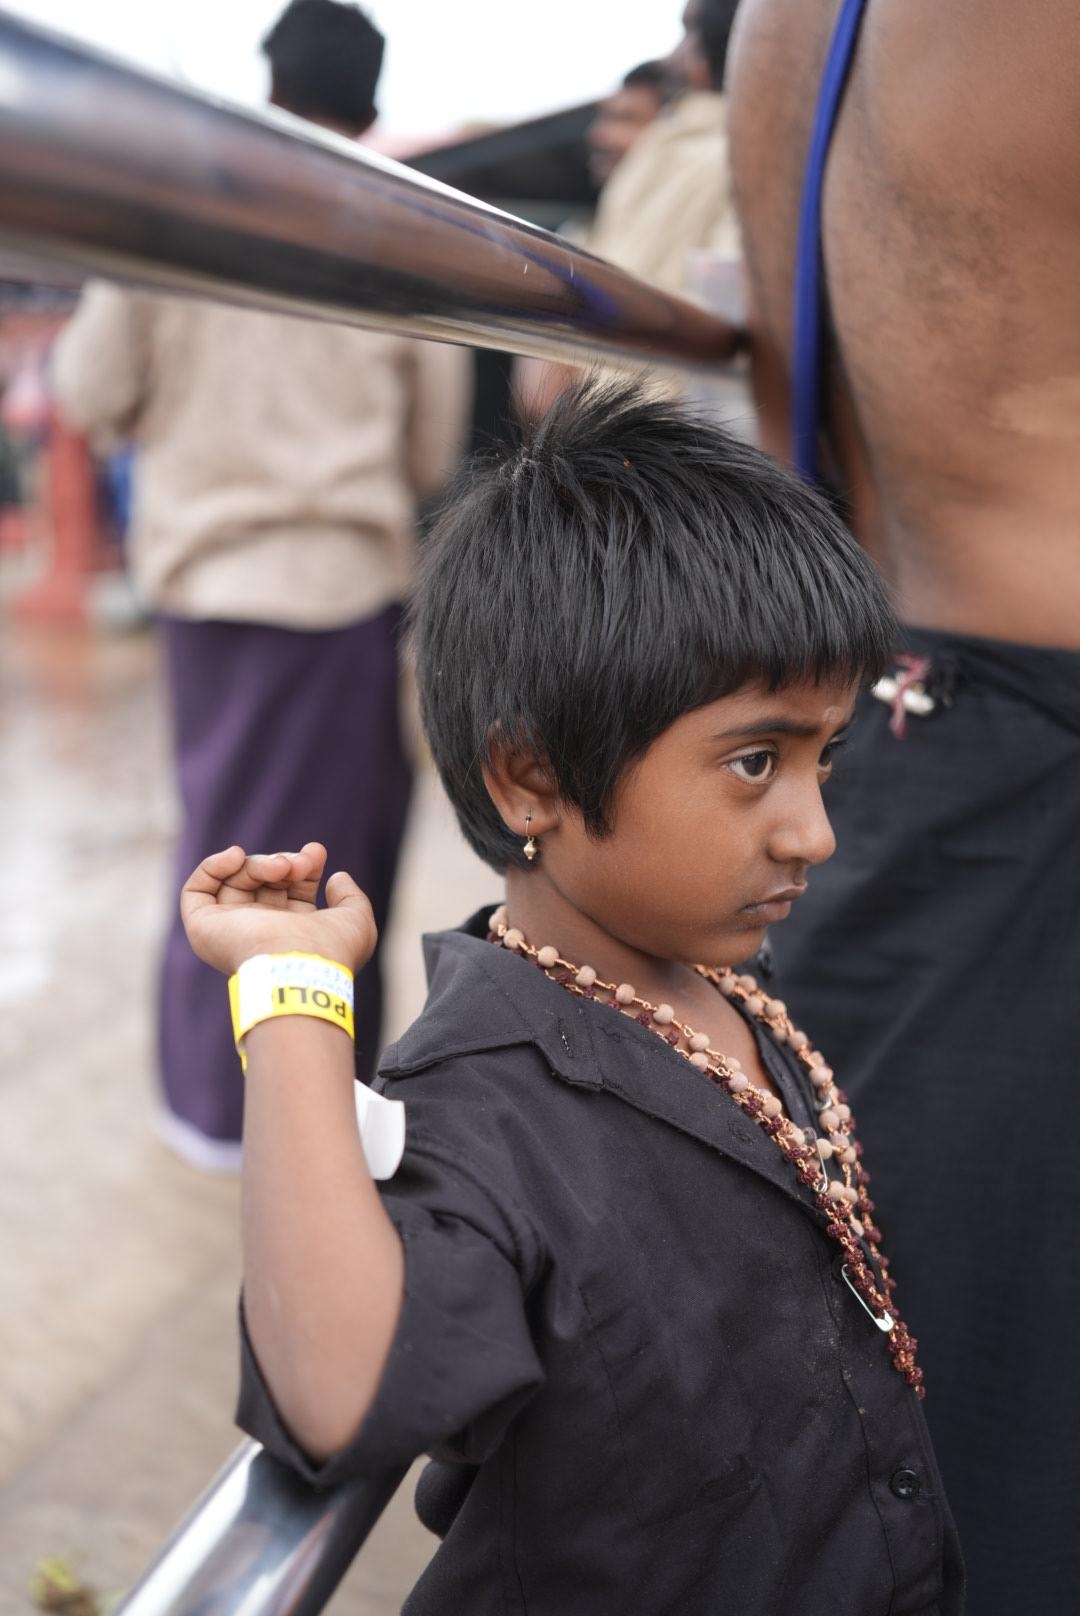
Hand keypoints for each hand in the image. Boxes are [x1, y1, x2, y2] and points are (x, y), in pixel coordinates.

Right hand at [180, 842, 376, 976]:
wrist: (300, 968)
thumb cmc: (331, 951)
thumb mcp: (356, 921)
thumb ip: (352, 898)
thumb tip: (337, 878)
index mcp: (292, 933)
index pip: (290, 889)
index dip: (304, 866)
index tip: (317, 853)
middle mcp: (259, 932)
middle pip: (263, 882)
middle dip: (283, 862)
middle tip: (299, 863)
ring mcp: (230, 930)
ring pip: (236, 881)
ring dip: (259, 863)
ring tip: (280, 866)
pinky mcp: (203, 927)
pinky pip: (197, 890)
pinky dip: (213, 866)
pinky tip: (236, 856)